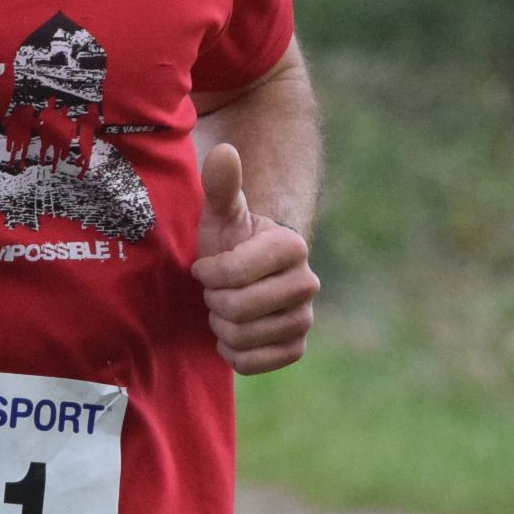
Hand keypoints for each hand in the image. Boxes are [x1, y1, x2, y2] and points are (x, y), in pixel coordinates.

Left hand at [189, 142, 317, 373]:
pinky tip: (233, 333)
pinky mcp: (297, 347)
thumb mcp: (221, 213)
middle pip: (239, 308)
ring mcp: (305, 318)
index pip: (234, 272)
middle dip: (215, 300)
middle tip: (215, 290)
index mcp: (291, 245)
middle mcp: (308, 282)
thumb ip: (221, 184)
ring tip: (225, 308)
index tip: (205, 266)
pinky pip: (252, 363)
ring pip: (243, 337)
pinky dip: (233, 352)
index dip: (209, 273)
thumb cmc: (230, 240)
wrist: (246, 276)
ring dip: (221, 325)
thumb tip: (224, 151)